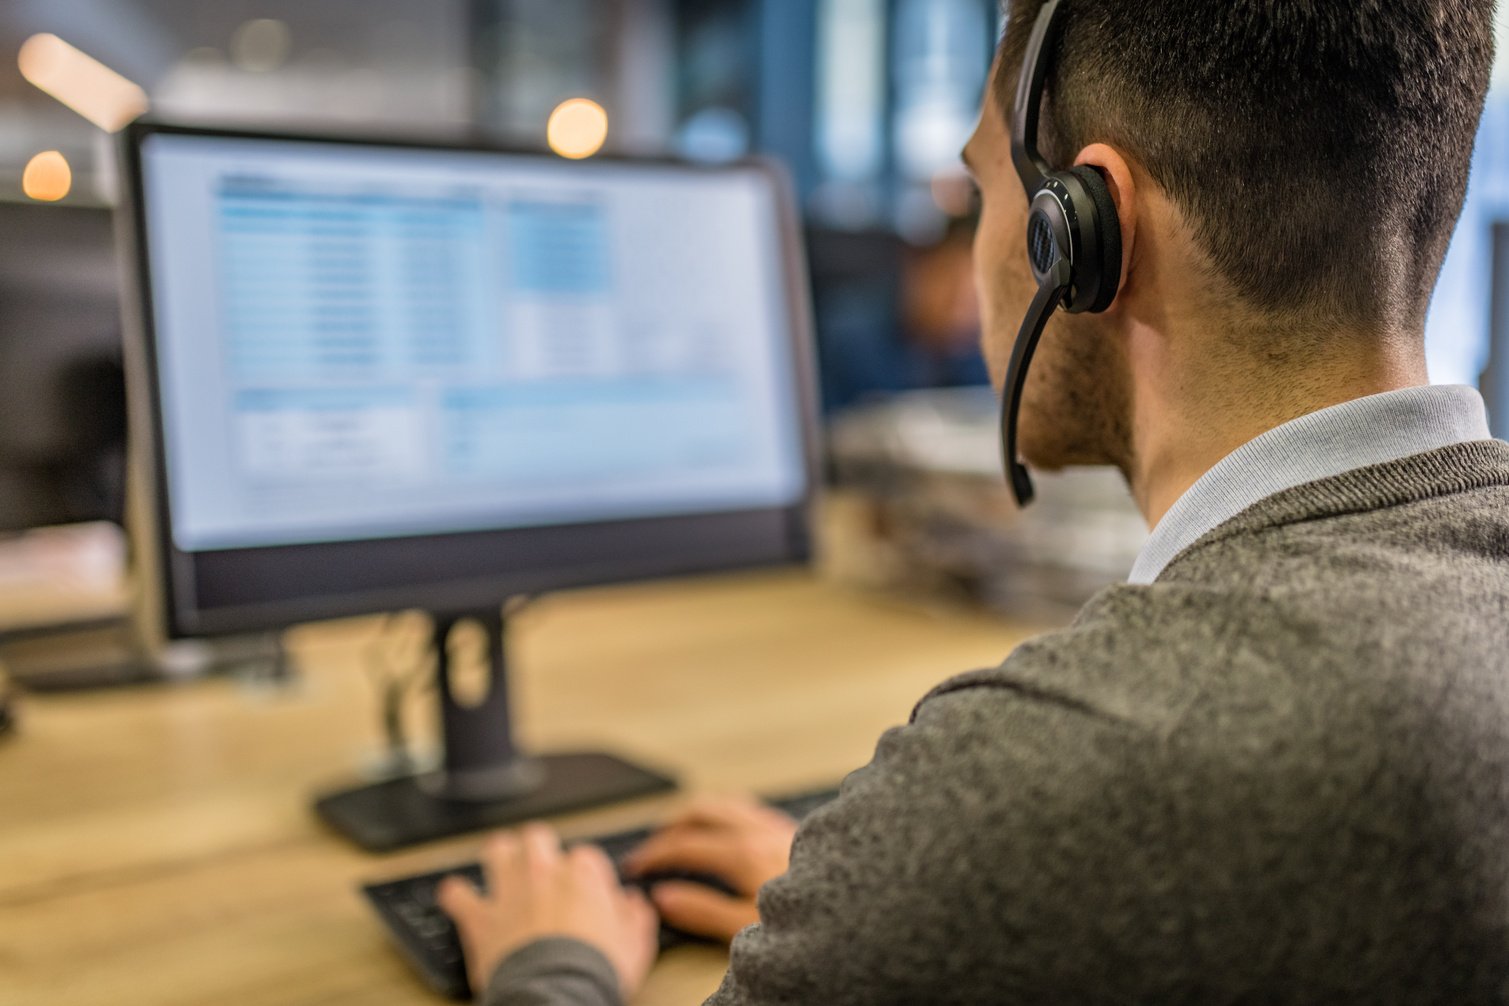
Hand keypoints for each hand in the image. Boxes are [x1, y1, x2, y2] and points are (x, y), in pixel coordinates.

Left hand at [437, 823, 658, 999]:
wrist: (557, 996)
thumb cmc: (596, 972)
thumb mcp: (636, 945)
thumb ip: (636, 916)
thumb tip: (634, 902)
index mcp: (583, 875)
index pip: (585, 856)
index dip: (585, 874)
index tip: (585, 893)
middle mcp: (543, 873)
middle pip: (536, 838)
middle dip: (538, 848)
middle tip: (539, 867)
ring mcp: (509, 891)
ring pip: (496, 850)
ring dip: (497, 856)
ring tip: (499, 864)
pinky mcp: (480, 917)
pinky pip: (457, 894)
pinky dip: (455, 895)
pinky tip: (457, 897)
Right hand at [622, 795, 797, 941]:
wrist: (861, 902)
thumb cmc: (812, 918)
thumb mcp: (747, 926)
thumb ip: (702, 911)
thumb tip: (664, 897)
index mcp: (742, 852)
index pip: (683, 845)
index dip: (654, 854)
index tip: (637, 866)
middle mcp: (758, 829)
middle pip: (701, 812)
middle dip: (671, 825)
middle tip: (652, 844)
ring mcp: (777, 825)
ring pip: (727, 803)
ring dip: (698, 812)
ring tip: (683, 826)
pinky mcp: (793, 828)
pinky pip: (750, 807)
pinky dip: (727, 811)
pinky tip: (730, 826)